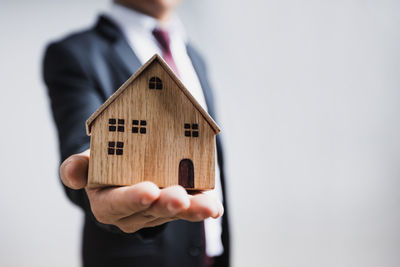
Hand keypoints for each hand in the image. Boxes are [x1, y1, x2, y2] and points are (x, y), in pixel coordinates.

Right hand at [60, 150, 223, 232]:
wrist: (125, 169)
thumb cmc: (105, 164)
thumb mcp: (88, 162)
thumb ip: (77, 167)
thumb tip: (72, 171)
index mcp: (108, 203)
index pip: (117, 205)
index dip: (132, 199)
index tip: (148, 191)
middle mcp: (135, 213)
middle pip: (151, 212)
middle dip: (166, 206)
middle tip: (178, 198)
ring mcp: (159, 210)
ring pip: (176, 212)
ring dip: (192, 210)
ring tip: (208, 207)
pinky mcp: (178, 203)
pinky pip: (192, 207)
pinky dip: (205, 206)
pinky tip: (215, 207)